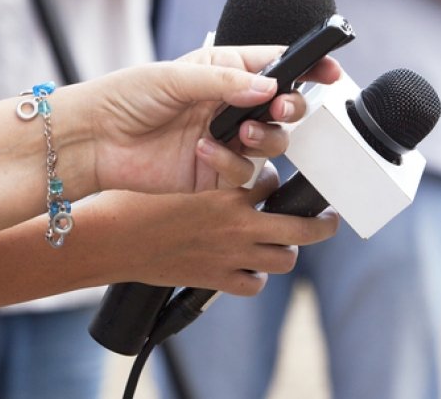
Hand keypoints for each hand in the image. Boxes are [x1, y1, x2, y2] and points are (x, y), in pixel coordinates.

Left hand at [77, 45, 341, 194]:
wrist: (94, 141)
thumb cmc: (126, 97)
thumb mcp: (175, 77)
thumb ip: (226, 81)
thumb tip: (269, 86)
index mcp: (224, 70)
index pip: (277, 64)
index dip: (308, 66)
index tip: (329, 70)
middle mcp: (230, 104)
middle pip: (284, 105)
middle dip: (292, 106)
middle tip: (280, 106)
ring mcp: (226, 139)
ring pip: (273, 141)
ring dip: (266, 136)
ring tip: (243, 132)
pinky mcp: (215, 171)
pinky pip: (244, 172)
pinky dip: (230, 163)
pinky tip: (204, 152)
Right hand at [85, 165, 339, 295]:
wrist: (111, 239)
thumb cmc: (138, 198)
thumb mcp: (181, 170)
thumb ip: (212, 166)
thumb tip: (229, 155)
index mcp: (231, 188)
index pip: (275, 180)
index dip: (275, 180)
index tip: (275, 180)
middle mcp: (239, 222)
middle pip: (302, 227)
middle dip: (322, 224)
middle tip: (329, 219)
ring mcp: (231, 254)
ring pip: (284, 258)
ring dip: (286, 250)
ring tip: (287, 244)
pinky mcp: (217, 280)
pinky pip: (254, 284)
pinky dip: (256, 277)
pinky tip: (249, 268)